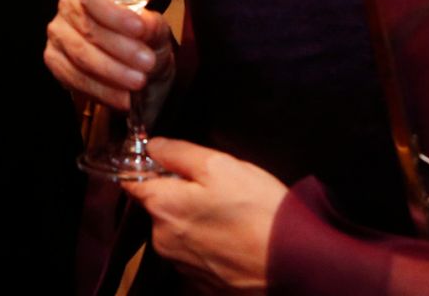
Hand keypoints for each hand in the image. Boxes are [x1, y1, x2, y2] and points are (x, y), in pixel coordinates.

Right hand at [43, 0, 174, 111]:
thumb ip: (151, 25)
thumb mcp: (156, 32)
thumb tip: (144, 24)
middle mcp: (67, 8)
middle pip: (87, 27)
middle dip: (120, 48)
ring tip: (138, 82)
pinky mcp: (54, 61)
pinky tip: (122, 98)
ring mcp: (58, 35)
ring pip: (80, 55)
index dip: (113, 13)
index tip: (139, 29)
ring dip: (112, 71)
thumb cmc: (145, 44)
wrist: (139, 73)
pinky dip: (101, 90)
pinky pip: (73, 78)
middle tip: (147, 63)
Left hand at [125, 138, 285, 291]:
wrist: (296, 265)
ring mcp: (181, 265)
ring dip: (196, 221)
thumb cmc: (258, 211)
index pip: (132, 180)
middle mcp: (162, 240)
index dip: (146, 166)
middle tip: (217, 190)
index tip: (164, 161)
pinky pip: (197, 254)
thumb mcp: (220, 165)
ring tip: (232, 216)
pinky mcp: (202, 283)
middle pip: (159, 206)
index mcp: (162, 206)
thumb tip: (153, 147)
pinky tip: (235, 238)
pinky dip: (210, 245)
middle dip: (180, 195)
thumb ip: (178, 152)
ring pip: (178, 231)